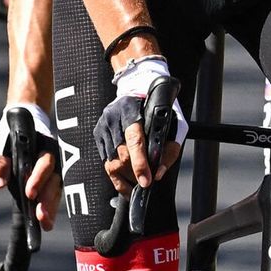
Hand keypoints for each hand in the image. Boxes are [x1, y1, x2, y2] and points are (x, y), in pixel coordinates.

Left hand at [0, 102, 61, 228]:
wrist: (25, 121)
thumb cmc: (13, 134)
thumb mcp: (3, 144)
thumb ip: (0, 163)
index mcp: (43, 146)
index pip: (44, 163)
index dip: (38, 178)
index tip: (29, 194)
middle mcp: (53, 158)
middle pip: (54, 180)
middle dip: (48, 200)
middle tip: (41, 218)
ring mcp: (54, 168)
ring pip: (56, 189)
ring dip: (52, 206)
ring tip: (45, 224)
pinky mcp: (52, 178)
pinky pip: (54, 192)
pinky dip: (51, 206)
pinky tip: (46, 220)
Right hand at [93, 57, 186, 196]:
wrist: (136, 87)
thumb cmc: (156, 108)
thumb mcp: (172, 123)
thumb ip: (169, 148)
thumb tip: (158, 174)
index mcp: (133, 111)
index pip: (135, 140)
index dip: (141, 163)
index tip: (147, 181)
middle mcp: (114, 117)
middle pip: (122, 155)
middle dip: (135, 174)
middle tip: (146, 183)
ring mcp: (103, 125)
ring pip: (112, 162)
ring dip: (126, 177)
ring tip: (138, 183)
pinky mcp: (98, 133)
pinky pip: (105, 162)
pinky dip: (116, 175)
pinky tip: (127, 181)